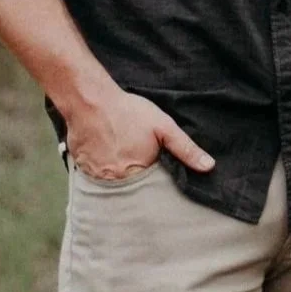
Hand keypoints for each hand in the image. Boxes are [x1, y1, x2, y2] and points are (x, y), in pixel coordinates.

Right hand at [64, 84, 213, 182]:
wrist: (89, 100)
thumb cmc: (128, 111)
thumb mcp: (163, 127)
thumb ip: (185, 149)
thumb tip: (209, 166)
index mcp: (138, 174)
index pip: (152, 191)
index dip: (156, 182)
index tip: (156, 170)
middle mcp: (116, 181)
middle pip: (132, 191)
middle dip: (137, 181)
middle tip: (136, 160)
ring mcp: (96, 177)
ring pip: (112, 186)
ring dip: (118, 176)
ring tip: (120, 158)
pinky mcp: (82, 169)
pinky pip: (95, 178)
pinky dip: (101, 171)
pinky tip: (105, 156)